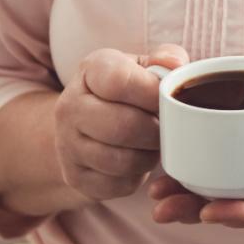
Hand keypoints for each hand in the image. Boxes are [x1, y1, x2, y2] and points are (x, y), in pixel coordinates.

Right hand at [54, 44, 189, 202]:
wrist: (88, 122)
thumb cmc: (130, 89)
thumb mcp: (145, 65)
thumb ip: (166, 59)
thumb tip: (177, 67)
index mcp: (90, 70)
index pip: (119, 82)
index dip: (153, 93)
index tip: (169, 99)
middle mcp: (70, 106)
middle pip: (123, 127)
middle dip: (156, 130)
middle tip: (167, 127)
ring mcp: (67, 145)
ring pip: (123, 160)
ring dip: (149, 154)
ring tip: (154, 142)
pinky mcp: (75, 177)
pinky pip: (118, 185)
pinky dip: (137, 176)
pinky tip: (139, 158)